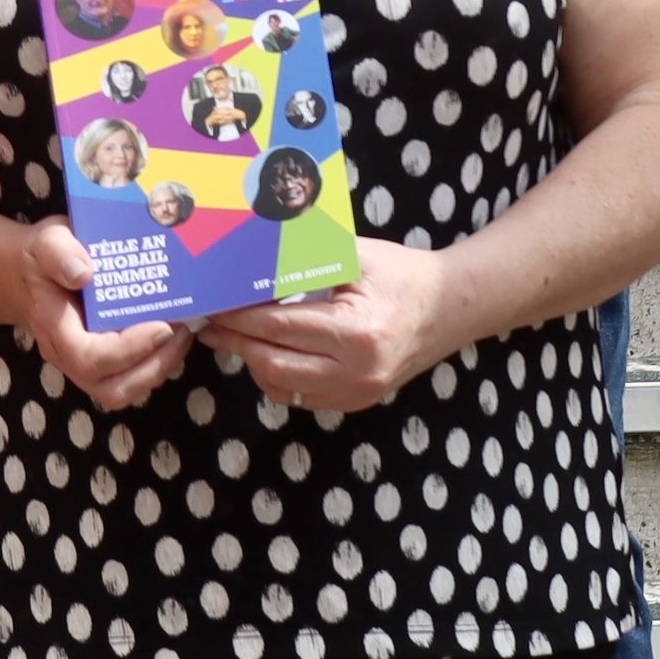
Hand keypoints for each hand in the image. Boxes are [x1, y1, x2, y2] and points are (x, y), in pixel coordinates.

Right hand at [11, 220, 193, 411]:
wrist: (31, 274)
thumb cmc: (42, 257)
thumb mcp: (46, 242)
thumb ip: (59, 253)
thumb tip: (83, 273)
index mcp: (53, 326)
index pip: (89, 357)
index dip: (129, 350)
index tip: (162, 325)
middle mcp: (66, 356)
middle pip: (111, 388)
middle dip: (153, 367)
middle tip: (181, 333)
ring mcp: (82, 366)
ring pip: (122, 391)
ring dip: (158, 369)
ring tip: (182, 336)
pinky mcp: (100, 366)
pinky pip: (128, 380)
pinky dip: (155, 365)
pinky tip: (172, 338)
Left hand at [198, 238, 457, 414]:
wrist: (451, 307)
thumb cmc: (400, 274)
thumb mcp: (352, 256)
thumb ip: (302, 261)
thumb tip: (245, 261)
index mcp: (355, 332)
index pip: (277, 326)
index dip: (237, 316)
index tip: (210, 303)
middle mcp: (357, 372)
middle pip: (272, 363)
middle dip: (234, 341)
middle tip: (208, 322)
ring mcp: (359, 393)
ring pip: (283, 388)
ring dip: (251, 362)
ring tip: (231, 335)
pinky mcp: (359, 402)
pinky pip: (302, 398)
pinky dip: (276, 378)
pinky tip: (265, 351)